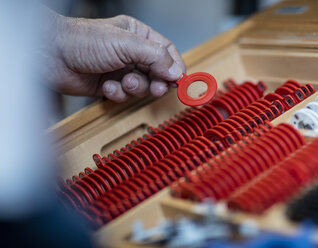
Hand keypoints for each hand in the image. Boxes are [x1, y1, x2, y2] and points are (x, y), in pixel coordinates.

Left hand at [41, 10, 185, 102]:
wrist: (51, 55)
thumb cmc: (83, 40)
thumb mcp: (126, 43)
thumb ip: (155, 56)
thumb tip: (176, 70)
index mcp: (138, 35)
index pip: (167, 52)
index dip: (175, 67)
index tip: (179, 81)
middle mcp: (131, 53)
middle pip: (158, 72)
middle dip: (156, 82)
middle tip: (155, 87)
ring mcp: (121, 70)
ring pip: (142, 87)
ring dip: (135, 88)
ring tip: (123, 82)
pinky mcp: (110, 86)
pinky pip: (124, 96)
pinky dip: (117, 93)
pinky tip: (107, 86)